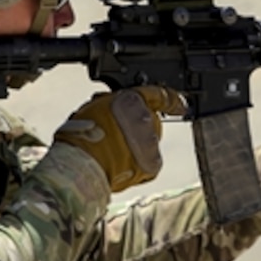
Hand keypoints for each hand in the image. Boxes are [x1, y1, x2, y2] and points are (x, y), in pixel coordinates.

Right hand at [54, 86, 185, 192]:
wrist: (81, 165)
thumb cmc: (81, 134)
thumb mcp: (94, 106)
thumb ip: (112, 103)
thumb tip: (115, 104)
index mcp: (133, 101)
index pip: (159, 95)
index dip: (171, 99)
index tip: (180, 105)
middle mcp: (147, 120)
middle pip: (151, 122)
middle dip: (138, 127)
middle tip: (116, 135)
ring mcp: (151, 143)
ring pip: (149, 143)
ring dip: (136, 146)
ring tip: (112, 153)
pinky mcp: (151, 165)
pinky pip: (148, 163)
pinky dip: (137, 164)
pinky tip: (120, 164)